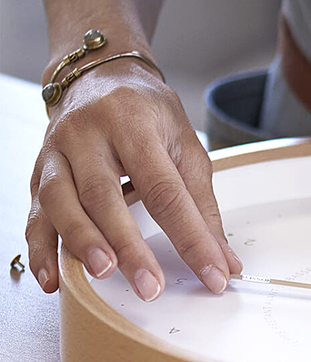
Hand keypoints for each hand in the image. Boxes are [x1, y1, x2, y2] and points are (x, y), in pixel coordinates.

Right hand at [27, 64, 241, 300]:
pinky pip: (34, 214)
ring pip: (61, 201)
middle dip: (128, 245)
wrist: (99, 76)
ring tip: (103, 274)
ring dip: (82, 243)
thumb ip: (203, 206)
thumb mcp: (185, 147)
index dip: (191, 236)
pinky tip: (53, 279)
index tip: (213, 273)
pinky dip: (41, 249)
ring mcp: (56, 152)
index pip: (166, 189)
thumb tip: (224, 260)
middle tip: (150, 285)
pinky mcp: (37, 171)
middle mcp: (88, 134)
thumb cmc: (147, 114)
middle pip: (104, 195)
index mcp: (134, 123)